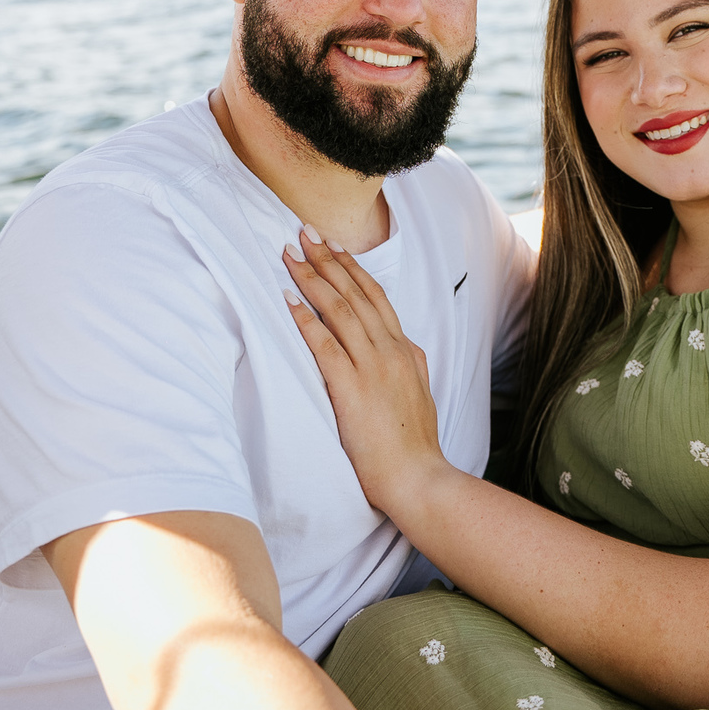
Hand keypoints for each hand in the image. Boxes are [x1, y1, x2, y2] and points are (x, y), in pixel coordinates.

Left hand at [283, 227, 447, 517]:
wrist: (419, 477)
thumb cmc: (413, 445)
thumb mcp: (418, 394)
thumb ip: (406, 366)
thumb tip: (396, 349)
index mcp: (406, 350)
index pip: (376, 298)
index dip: (352, 269)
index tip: (333, 247)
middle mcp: (391, 350)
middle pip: (356, 293)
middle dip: (328, 260)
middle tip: (305, 232)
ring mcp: (373, 367)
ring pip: (340, 310)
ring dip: (313, 278)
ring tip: (291, 254)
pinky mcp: (353, 387)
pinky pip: (325, 345)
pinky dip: (306, 319)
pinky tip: (289, 299)